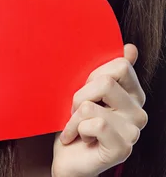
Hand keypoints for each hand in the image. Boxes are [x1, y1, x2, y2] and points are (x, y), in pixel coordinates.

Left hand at [51, 44, 147, 176]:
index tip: (84, 89)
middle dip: (80, 94)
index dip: (92, 75)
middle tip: (77, 111)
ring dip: (74, 115)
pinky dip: (76, 129)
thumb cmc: (75, 121)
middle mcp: (139, 112)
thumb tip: (130, 47)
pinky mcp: (122, 147)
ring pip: (92, 104)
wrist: (66, 158)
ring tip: (77, 126)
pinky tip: (79, 138)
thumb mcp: (86, 91)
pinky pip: (94, 124)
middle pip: (105, 81)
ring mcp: (133, 131)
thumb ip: (106, 70)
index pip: (120, 65)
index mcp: (133, 94)